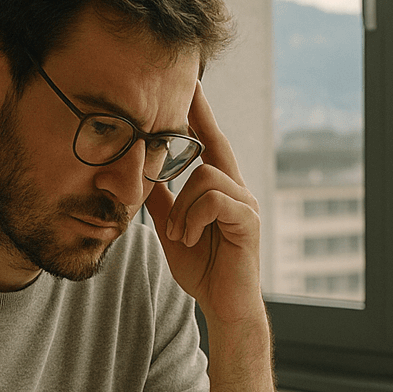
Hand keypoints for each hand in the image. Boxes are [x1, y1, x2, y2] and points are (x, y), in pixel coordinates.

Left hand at [144, 82, 263, 328]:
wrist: (223, 305)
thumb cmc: (203, 269)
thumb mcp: (173, 230)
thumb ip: (164, 203)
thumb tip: (144, 176)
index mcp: (220, 190)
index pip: (210, 144)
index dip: (201, 115)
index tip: (190, 85)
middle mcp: (237, 191)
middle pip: (216, 144)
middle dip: (201, 116)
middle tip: (187, 87)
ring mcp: (246, 205)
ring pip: (206, 176)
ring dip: (183, 207)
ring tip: (180, 235)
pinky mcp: (248, 221)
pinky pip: (214, 199)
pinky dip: (193, 218)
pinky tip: (188, 239)